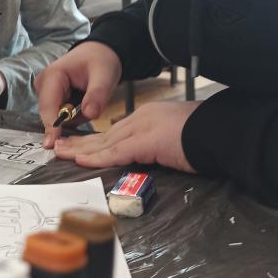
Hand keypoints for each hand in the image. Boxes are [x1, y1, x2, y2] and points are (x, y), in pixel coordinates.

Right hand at [35, 41, 121, 147]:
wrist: (100, 53)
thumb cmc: (101, 61)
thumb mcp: (104, 75)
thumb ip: (97, 95)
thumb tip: (89, 114)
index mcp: (52, 75)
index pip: (48, 106)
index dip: (51, 126)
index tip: (52, 144)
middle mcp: (43, 85)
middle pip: (49, 114)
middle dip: (67, 122)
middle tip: (86, 119)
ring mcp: (45, 92)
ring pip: (56, 117)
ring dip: (74, 118)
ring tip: (90, 103)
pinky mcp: (51, 99)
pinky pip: (61, 116)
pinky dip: (74, 116)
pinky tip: (85, 105)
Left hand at [53, 101, 198, 171]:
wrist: (220, 132)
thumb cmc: (203, 138)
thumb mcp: (173, 138)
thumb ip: (155, 144)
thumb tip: (146, 156)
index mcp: (147, 117)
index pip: (114, 132)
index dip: (93, 141)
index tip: (76, 146)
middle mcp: (140, 119)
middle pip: (104, 135)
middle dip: (79, 143)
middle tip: (58, 148)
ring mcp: (142, 128)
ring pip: (104, 142)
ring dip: (80, 150)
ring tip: (60, 153)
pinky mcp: (146, 141)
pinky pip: (116, 151)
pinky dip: (97, 158)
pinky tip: (80, 160)